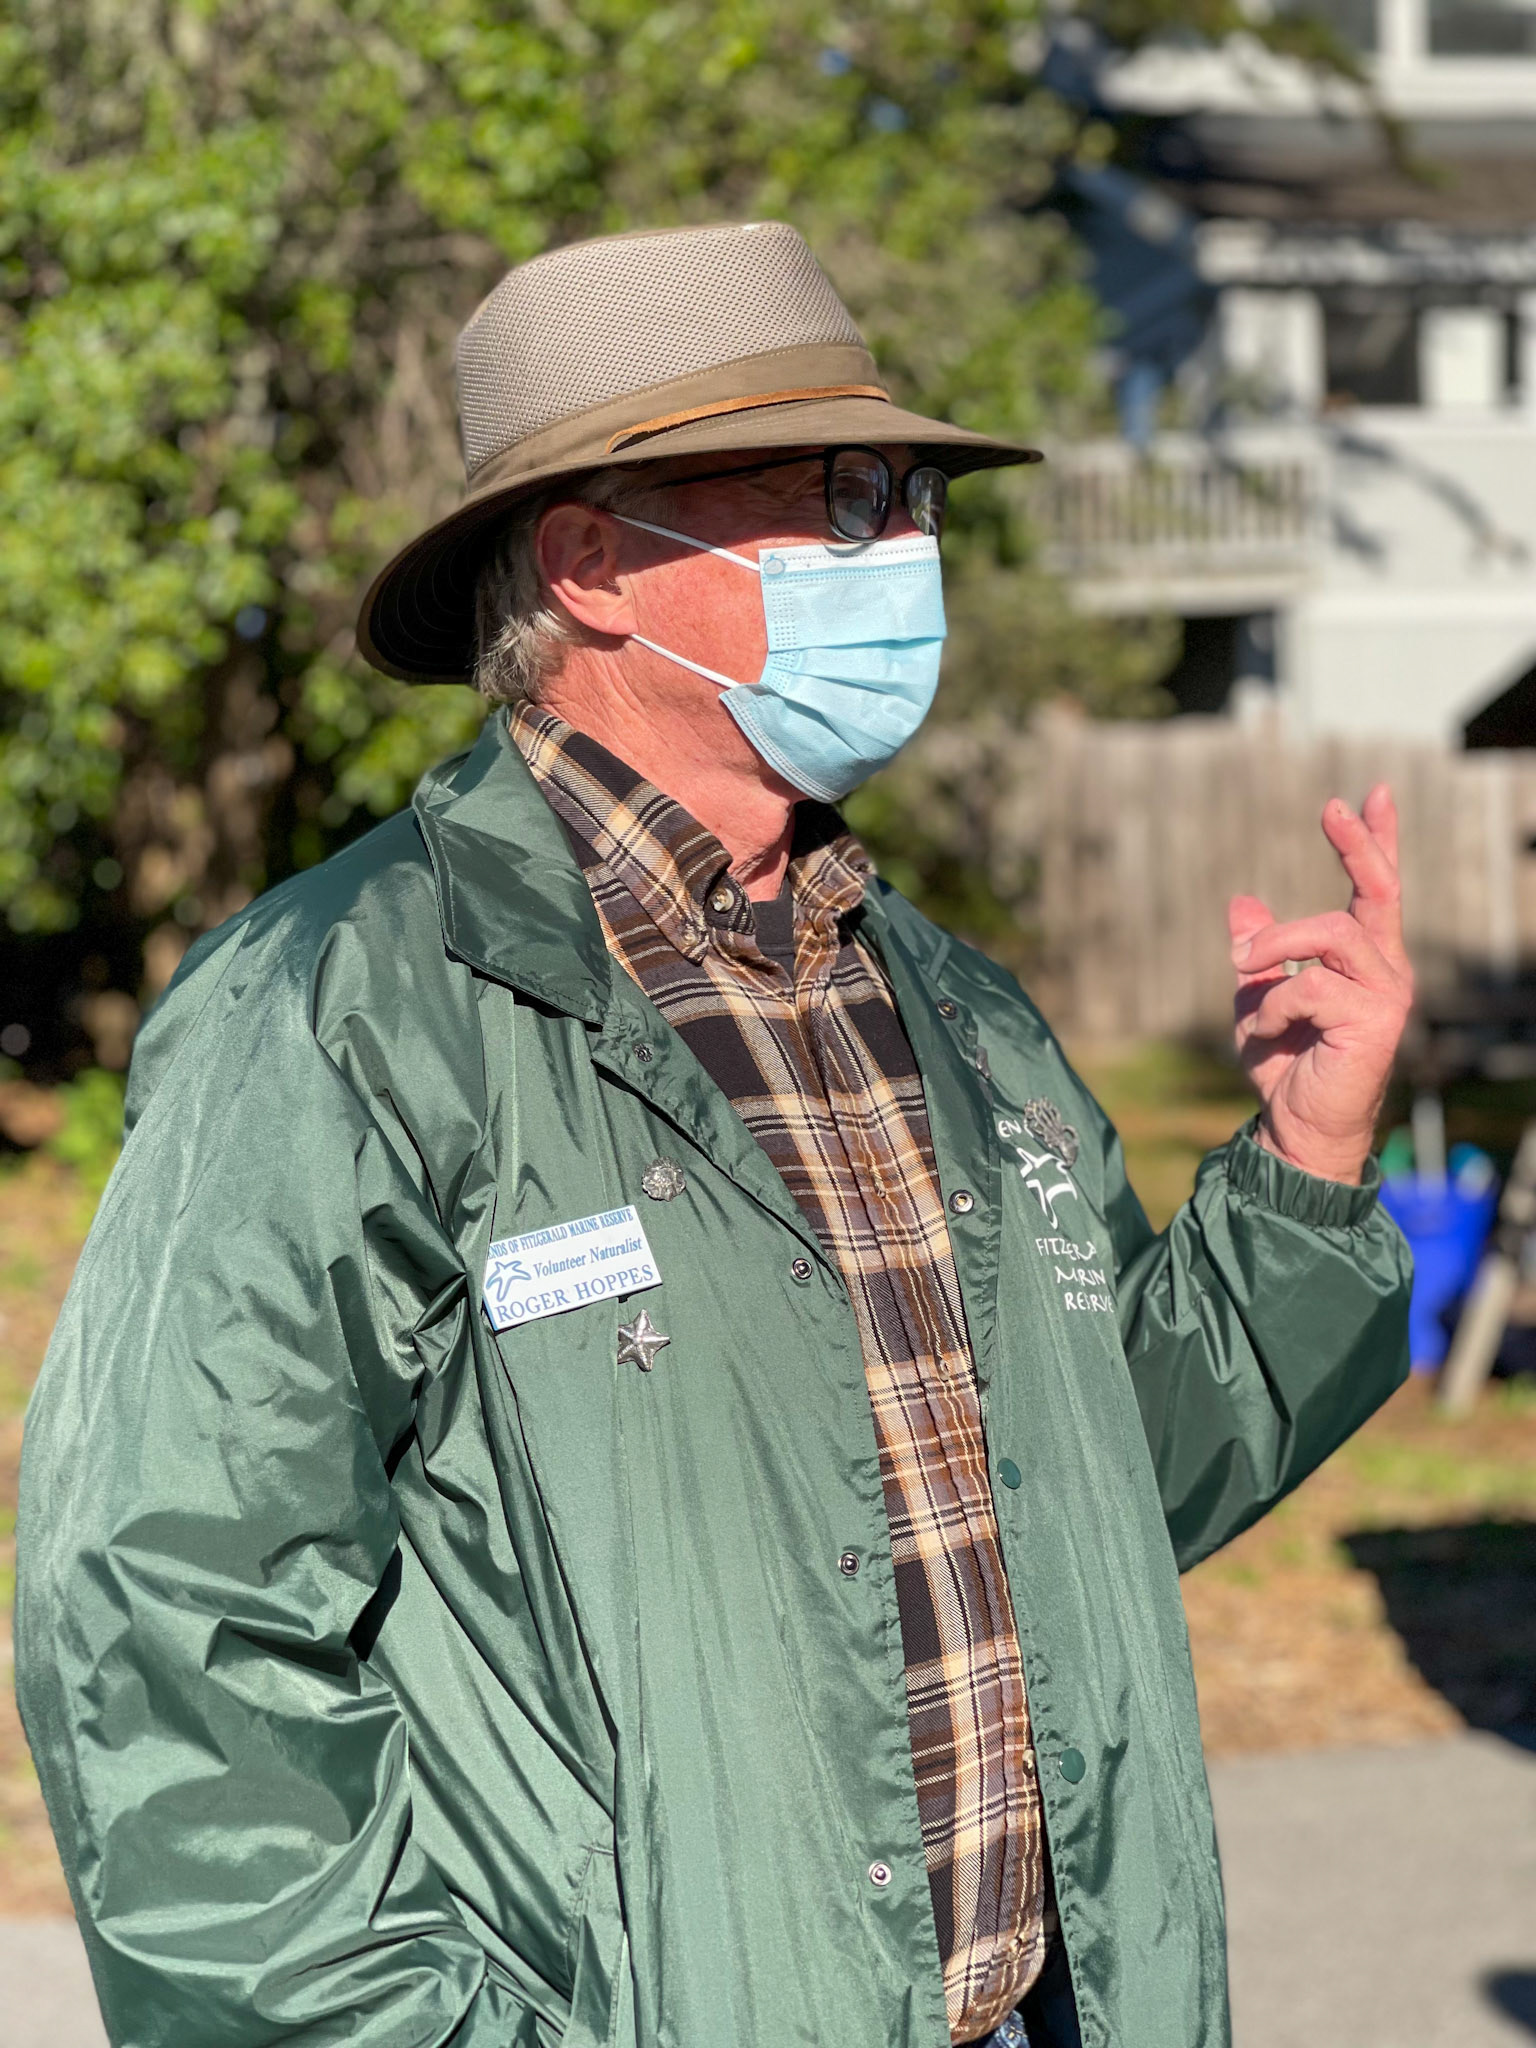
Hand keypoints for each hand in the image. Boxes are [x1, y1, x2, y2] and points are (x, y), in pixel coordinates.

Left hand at [1228, 784, 1412, 1184]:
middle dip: (1358, 845)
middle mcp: (1387, 971)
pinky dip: (1270, 1005)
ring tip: (1243, 972)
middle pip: (1378, 891)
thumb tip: (1242, 903)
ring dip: (1274, 950)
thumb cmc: (1285, 1067)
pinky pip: (1310, 986)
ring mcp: (1387, 995)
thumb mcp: (1257, 997)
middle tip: (1333, 807)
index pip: (1378, 890)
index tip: (1372, 794)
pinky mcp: (1375, 1021)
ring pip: (1330, 934)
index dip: (1377, 841)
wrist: (1296, 1128)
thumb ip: (1260, 954)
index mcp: (1365, 960)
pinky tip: (1262, 1031)